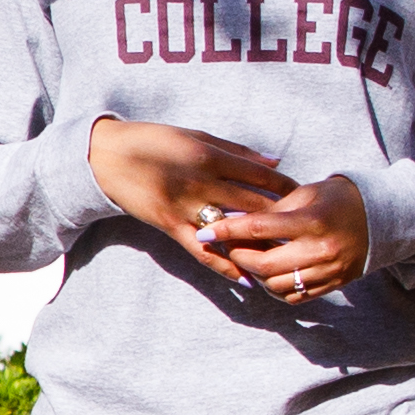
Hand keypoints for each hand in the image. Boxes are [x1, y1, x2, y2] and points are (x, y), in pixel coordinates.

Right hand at [86, 114, 296, 245]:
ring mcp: (185, 207)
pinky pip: (201, 251)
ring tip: (284, 258)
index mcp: (210, 156)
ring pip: (231, 232)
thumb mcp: (197, 136)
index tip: (307, 199)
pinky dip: (224, 266)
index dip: (287, 189)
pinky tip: (244, 278)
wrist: (107, 157)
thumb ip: (237, 151)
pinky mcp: (169, 225)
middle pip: (253, 206)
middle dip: (282, 220)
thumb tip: (276, 163)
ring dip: (258, 247)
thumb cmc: (155, 140)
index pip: (260, 176)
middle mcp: (201, 182)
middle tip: (306, 234)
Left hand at [198, 171, 378, 299]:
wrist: (381, 217)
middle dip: (237, 257)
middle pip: (263, 264)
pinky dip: (274, 288)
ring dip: (254, 274)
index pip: (258, 228)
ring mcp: (328, 271)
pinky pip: (294, 296)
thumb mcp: (305, 193)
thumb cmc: (337, 199)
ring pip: (275, 285)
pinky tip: (268, 273)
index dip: (227, 231)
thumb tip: (232, 220)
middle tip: (227, 247)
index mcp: (311, 221)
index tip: (205, 232)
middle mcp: (320, 250)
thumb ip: (271, 209)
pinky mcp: (333, 285)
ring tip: (248, 258)